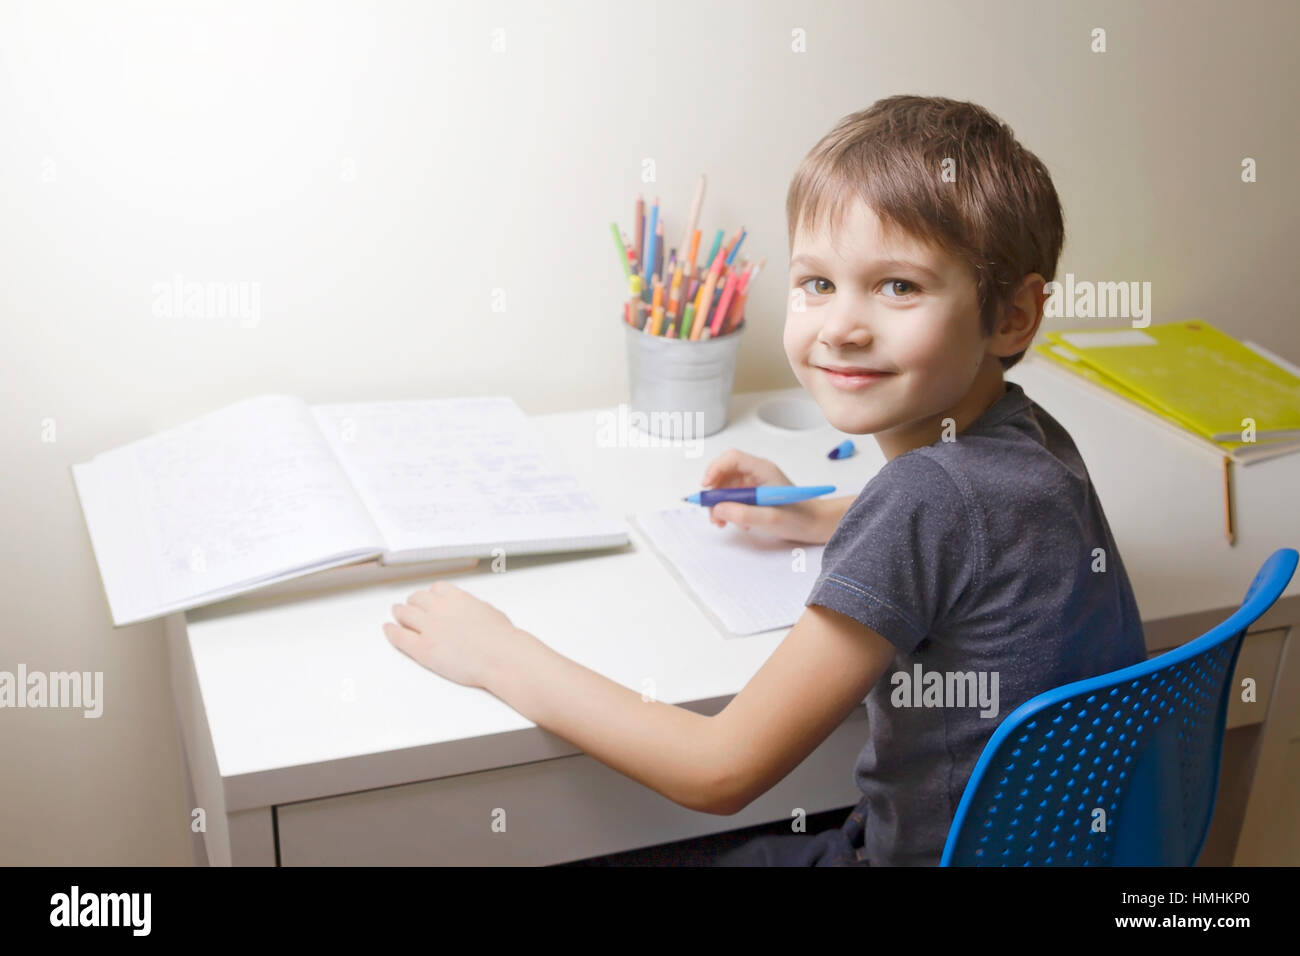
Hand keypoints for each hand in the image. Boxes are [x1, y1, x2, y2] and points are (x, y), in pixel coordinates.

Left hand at [383, 579, 530, 688]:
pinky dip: (391, 631)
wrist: (499, 656)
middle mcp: (439, 608)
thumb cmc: (501, 638)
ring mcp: (429, 627)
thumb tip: (470, 612)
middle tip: (410, 606)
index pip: (436, 589)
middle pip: (417, 599)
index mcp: (457, 597)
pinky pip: (399, 636)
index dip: (430, 594)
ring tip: (397, 614)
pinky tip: (388, 628)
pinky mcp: (422, 648)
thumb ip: (473, 608)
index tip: (428, 597)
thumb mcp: (489, 612)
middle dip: (413, 602)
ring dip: (399, 612)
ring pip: (405, 613)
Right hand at [699, 448, 832, 544]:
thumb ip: (742, 513)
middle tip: (713, 514)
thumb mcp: (769, 518)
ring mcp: (755, 483)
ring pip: (726, 487)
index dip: (714, 469)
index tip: (706, 487)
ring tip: (723, 523)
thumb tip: (717, 508)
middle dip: (714, 494)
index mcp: (762, 469)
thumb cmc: (798, 518)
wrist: (814, 525)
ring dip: (720, 505)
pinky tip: (737, 523)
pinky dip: (729, 509)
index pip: (732, 458)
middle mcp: (757, 472)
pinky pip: (733, 497)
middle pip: (724, 473)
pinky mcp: (754, 494)